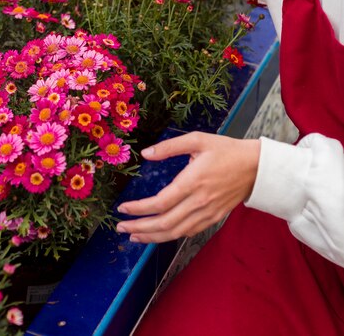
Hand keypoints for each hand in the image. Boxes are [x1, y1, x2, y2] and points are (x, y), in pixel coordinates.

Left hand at [116, 131, 260, 242]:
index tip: (123, 208)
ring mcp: (207, 213)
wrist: (256, 167)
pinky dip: (170, 236)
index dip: (139, 209)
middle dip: (140, 227)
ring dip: (152, 236)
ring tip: (134, 235)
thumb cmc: (226, 150)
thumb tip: (146, 154)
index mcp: (193, 181)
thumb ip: (170, 146)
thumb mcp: (197, 139)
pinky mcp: (213, 218)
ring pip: (175, 232)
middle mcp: (200, 201)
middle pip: (164, 223)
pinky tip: (158, 234)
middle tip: (121, 227)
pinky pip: (188, 232)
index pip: (160, 203)